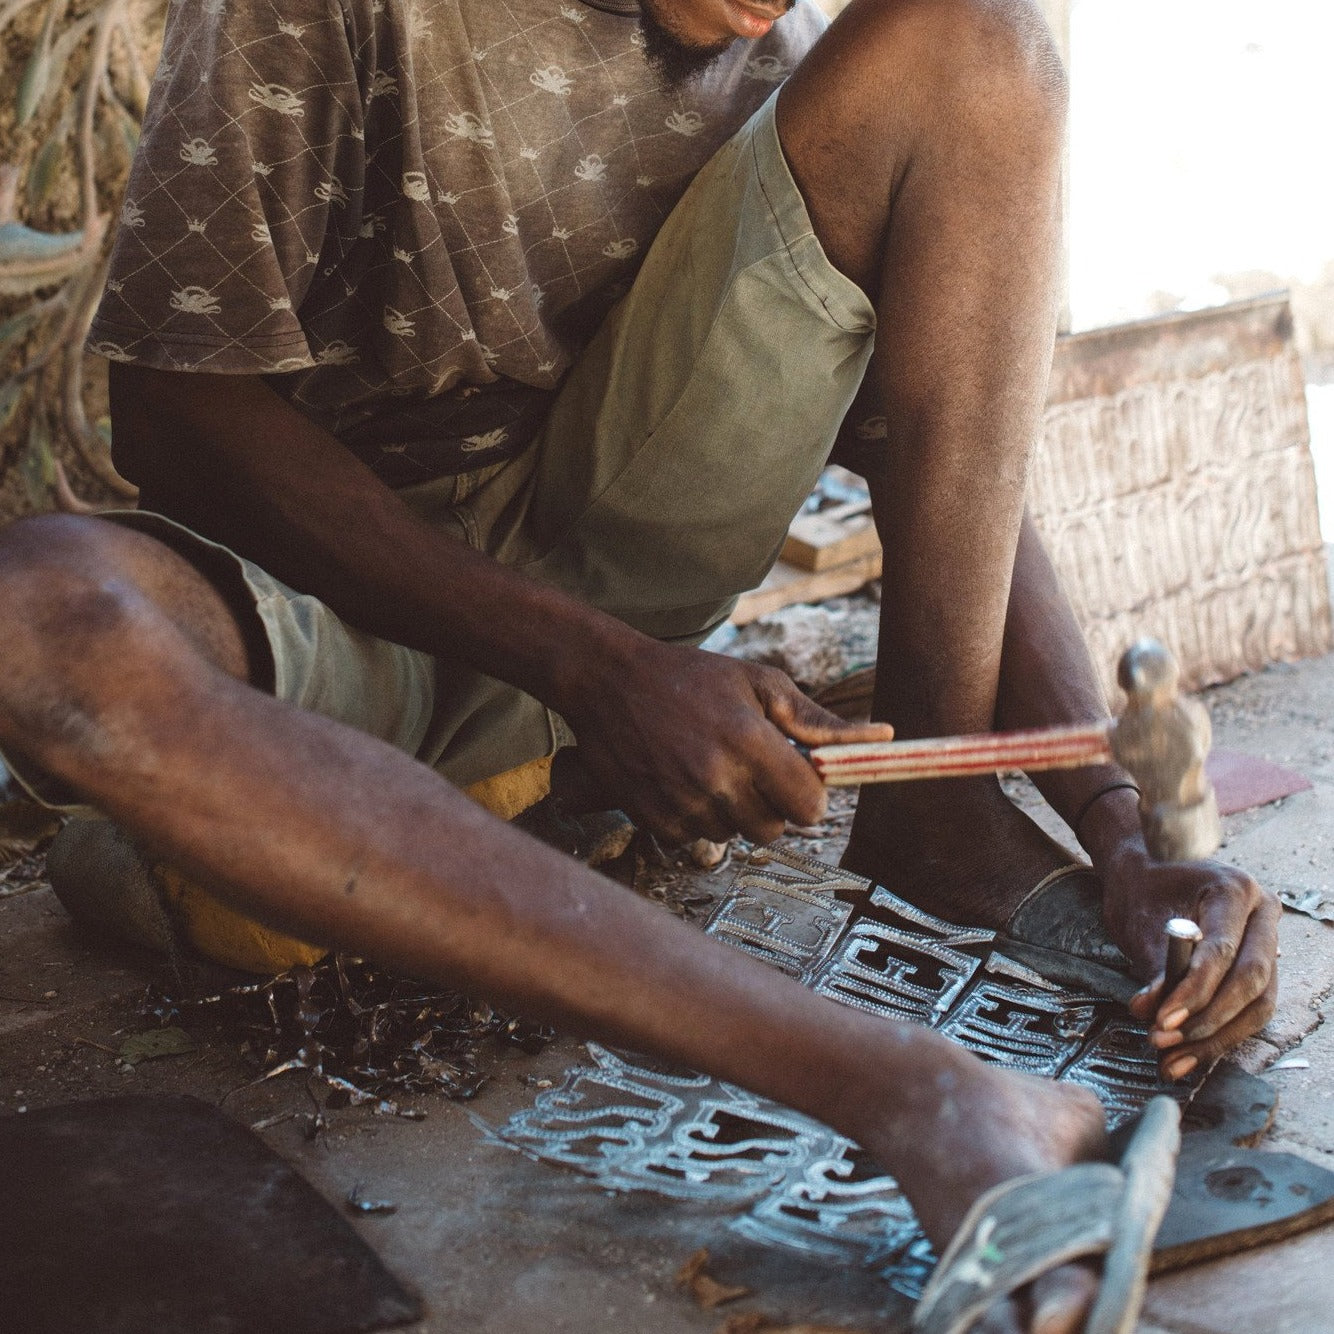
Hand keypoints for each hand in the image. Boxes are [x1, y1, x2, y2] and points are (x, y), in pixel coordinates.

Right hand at [560, 640, 893, 846]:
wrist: (608, 682)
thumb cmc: (691, 677)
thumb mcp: (758, 683)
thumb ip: (816, 720)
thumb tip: (881, 738)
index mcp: (748, 741)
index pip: (808, 806)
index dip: (809, 795)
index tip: (796, 778)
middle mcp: (714, 778)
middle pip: (774, 829)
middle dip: (772, 805)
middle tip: (750, 769)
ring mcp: (681, 803)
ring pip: (734, 835)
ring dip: (731, 810)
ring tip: (709, 767)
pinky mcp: (653, 820)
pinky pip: (695, 838)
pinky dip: (696, 817)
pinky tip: (681, 779)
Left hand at [1099, 842, 1278, 1078]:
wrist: (1147, 878)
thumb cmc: (1143, 894)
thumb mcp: (1142, 926)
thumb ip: (1154, 970)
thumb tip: (1149, 1013)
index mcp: (1234, 890)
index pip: (1222, 950)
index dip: (1194, 991)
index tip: (1161, 1019)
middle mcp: (1262, 914)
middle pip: (1250, 981)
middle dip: (1206, 1020)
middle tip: (1164, 1041)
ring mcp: (1268, 942)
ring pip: (1257, 1004)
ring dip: (1214, 1038)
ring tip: (1171, 1059)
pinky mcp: (1262, 968)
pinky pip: (1250, 1010)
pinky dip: (1218, 1036)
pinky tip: (1186, 1057)